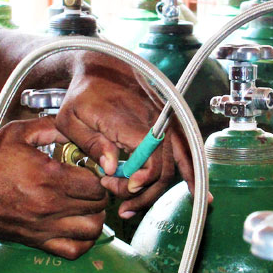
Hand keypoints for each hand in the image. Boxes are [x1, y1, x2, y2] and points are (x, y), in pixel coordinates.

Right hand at [0, 117, 107, 258]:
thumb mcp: (18, 133)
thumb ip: (52, 127)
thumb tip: (78, 129)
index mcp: (48, 177)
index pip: (96, 184)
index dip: (101, 174)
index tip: (93, 168)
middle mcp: (50, 205)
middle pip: (98, 205)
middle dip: (100, 192)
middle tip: (91, 183)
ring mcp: (45, 227)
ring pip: (93, 230)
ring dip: (96, 216)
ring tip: (87, 203)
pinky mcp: (38, 241)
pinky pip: (74, 251)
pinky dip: (84, 240)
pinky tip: (78, 224)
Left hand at [56, 53, 193, 218]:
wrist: (101, 66)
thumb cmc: (83, 93)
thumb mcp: (71, 118)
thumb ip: (92, 143)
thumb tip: (110, 168)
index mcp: (127, 118)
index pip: (148, 156)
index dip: (139, 179)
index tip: (115, 185)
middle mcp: (152, 120)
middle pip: (162, 167)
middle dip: (141, 191)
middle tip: (116, 197)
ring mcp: (164, 121)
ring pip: (175, 164)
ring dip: (157, 190)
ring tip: (134, 206)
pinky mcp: (169, 123)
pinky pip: (185, 151)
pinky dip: (193, 173)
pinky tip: (201, 195)